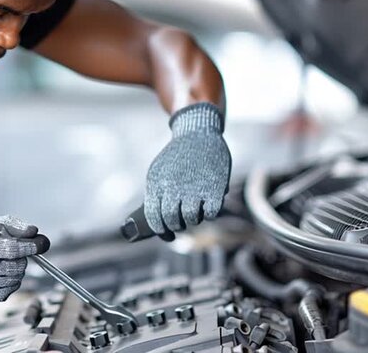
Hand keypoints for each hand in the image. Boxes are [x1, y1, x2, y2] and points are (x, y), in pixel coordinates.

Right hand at [0, 215, 49, 303]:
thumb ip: (11, 225)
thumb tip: (34, 231)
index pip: (12, 248)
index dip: (31, 246)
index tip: (43, 243)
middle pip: (16, 267)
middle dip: (22, 258)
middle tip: (12, 251)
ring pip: (14, 281)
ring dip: (16, 270)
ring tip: (2, 261)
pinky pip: (6, 293)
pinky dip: (9, 283)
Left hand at [144, 103, 230, 234]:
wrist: (197, 132)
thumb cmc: (177, 157)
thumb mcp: (158, 171)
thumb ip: (156, 194)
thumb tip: (157, 222)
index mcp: (156, 183)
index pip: (154, 217)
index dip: (161, 230)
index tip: (167, 235)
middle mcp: (173, 186)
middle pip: (172, 220)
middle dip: (177, 226)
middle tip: (181, 224)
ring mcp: (194, 187)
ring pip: (191, 219)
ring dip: (193, 220)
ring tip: (194, 213)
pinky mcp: (214, 187)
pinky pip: (210, 213)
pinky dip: (209, 214)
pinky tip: (208, 207)